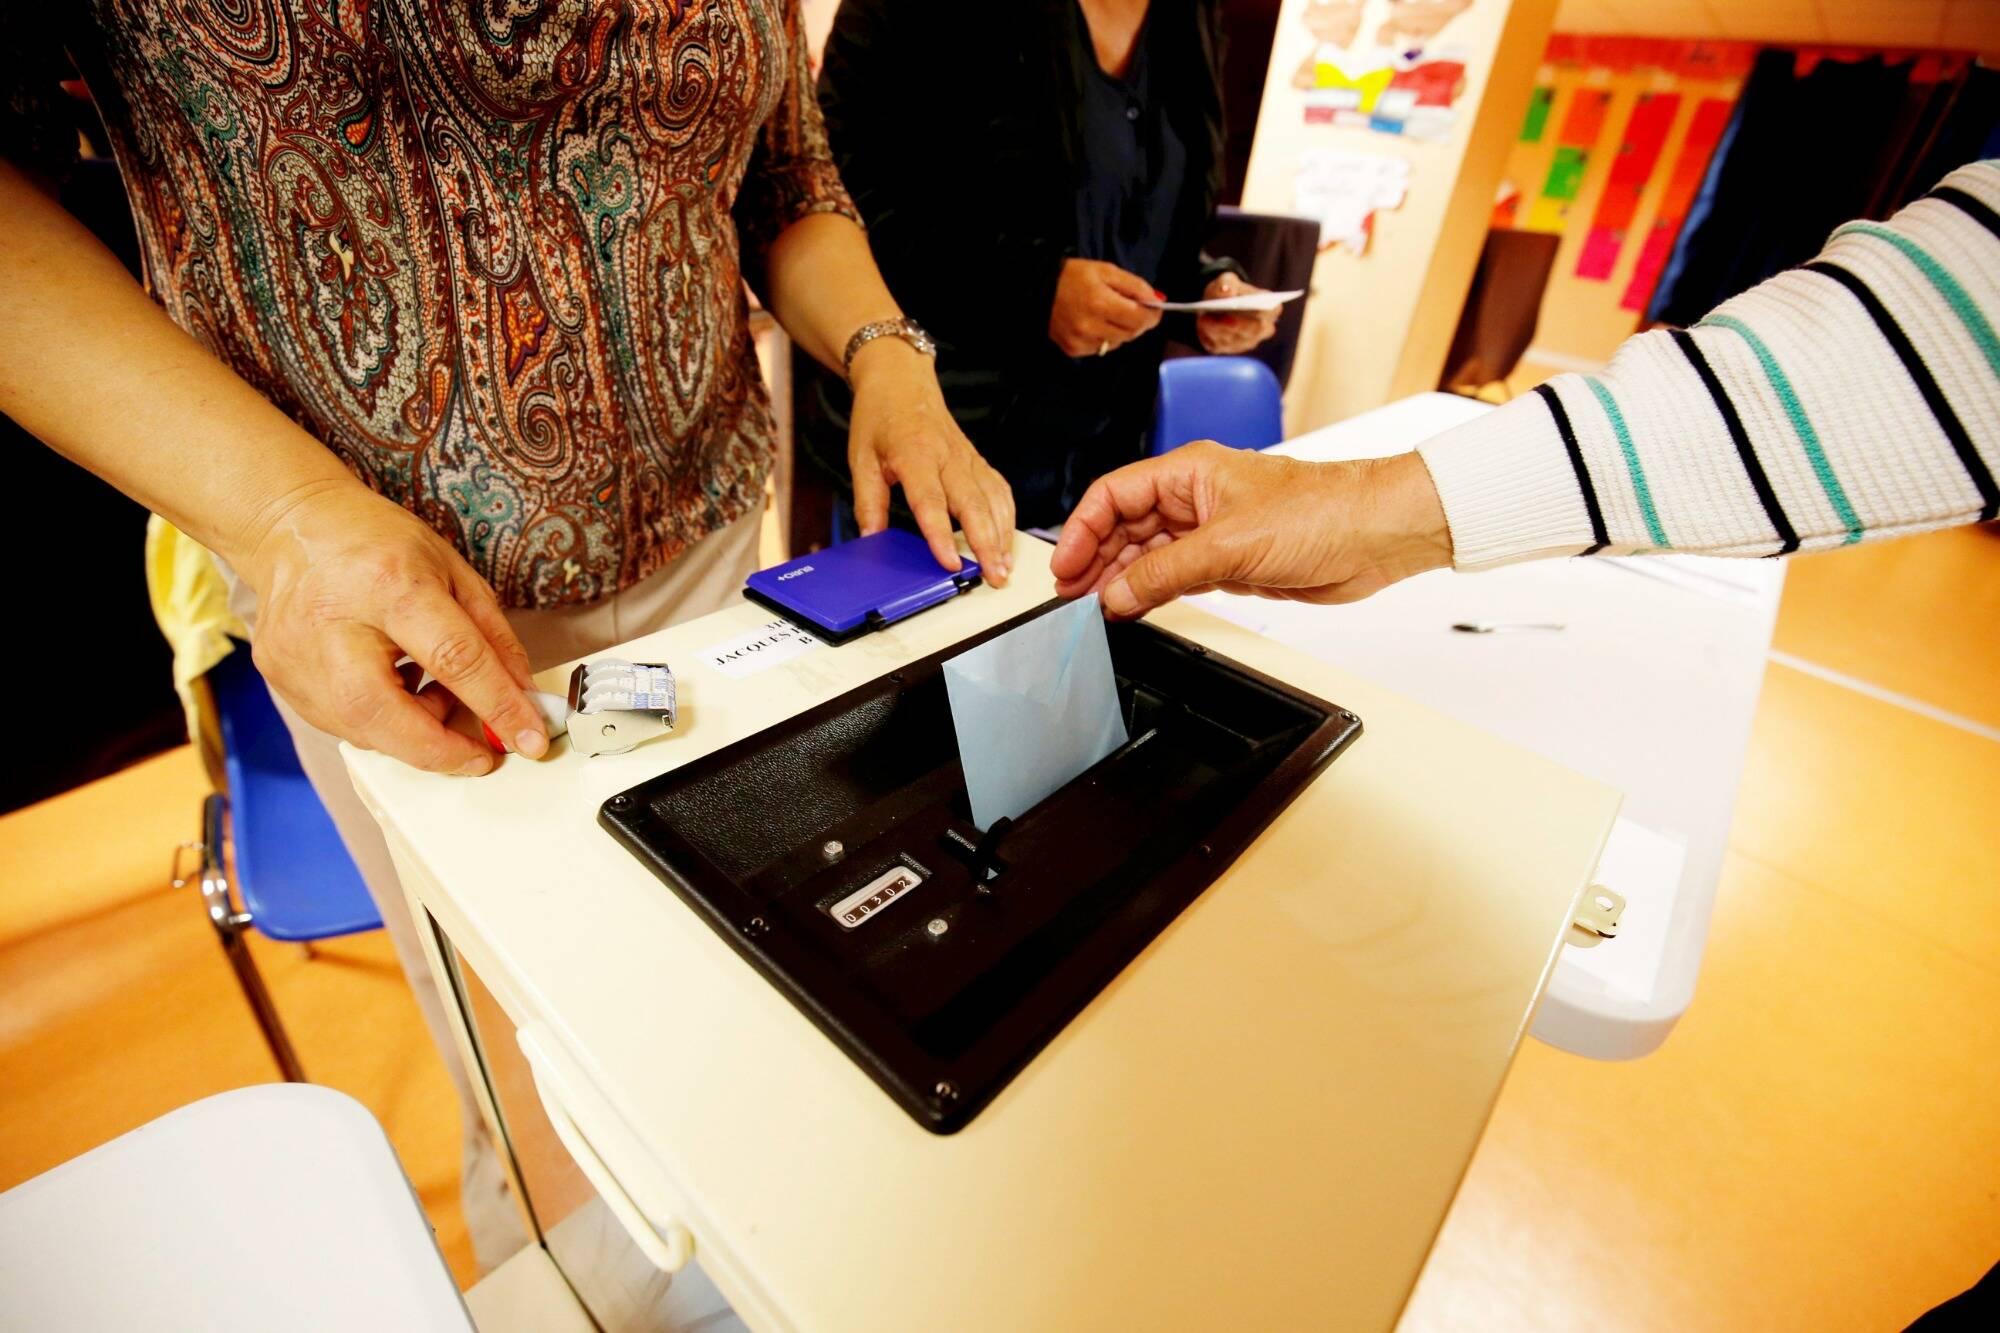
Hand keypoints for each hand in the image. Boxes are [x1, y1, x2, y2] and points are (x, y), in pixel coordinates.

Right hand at [240, 479, 546, 775]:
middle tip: (480, 755)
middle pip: (385, 713)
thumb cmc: (377, 543)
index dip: (498, 706)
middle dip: (441, 750)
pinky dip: (381, 722)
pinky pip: (340, 723)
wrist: (291, 527)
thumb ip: (493, 638)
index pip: (453, 659)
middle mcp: (333, 623)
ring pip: (361, 729)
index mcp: (388, 584)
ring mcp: (296, 655)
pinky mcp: (278, 677)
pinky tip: (395, 688)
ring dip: (413, 733)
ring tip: (434, 696)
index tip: (529, 739)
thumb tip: (523, 697)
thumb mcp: (454, 572)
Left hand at [847, 339, 1015, 583]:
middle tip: (994, 577)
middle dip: (987, 544)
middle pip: (974, 504)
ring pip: (994, 499)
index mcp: (914, 453)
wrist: (900, 380)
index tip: (950, 563)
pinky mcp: (977, 459)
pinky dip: (1007, 516)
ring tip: (1004, 567)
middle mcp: (947, 455)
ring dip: (1003, 535)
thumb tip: (871, 540)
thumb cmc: (879, 418)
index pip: (930, 500)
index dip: (940, 534)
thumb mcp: (860, 459)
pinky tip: (1007, 540)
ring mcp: (967, 457)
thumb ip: (867, 502)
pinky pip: (999, 489)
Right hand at [1048, 258, 1163, 357]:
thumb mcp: (1106, 271)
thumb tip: (1157, 300)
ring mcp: (1081, 341)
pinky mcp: (1074, 350)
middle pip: (1131, 333)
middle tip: (1134, 309)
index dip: (1152, 315)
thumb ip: (1135, 286)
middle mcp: (1091, 326)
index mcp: (1100, 303)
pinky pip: (1102, 348)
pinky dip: (1105, 338)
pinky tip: (1095, 324)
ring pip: (1118, 343)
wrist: (1038, 289)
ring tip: (1109, 314)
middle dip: (1138, 322)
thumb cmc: (1074, 276)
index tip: (1155, 308)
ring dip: (1121, 330)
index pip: (1139, 319)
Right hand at [1050, 441, 1451, 617]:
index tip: (1065, 568)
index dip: (1082, 530)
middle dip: (1095, 560)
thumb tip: (1115, 594)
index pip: (1114, 495)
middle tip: (1071, 597)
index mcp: (1189, 472)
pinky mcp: (1229, 563)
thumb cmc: (1322, 512)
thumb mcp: (1229, 544)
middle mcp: (1195, 498)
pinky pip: (1174, 577)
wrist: (1377, 534)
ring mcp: (1211, 532)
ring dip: (1120, 581)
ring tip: (1094, 610)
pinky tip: (1131, 609)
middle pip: (1125, 527)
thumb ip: (1164, 572)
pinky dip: (1150, 594)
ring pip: (1147, 555)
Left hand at [1195, 272, 1279, 355]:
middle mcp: (1263, 330)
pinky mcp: (1229, 349)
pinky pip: (1220, 345)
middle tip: (1225, 318)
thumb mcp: (1227, 280)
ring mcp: (1247, 342)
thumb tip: (1226, 292)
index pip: (1270, 311)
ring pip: (1233, 339)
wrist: (1216, 305)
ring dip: (1219, 328)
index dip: (1261, 310)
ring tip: (1206, 318)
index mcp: (1270, 309)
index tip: (1251, 305)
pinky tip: (1203, 323)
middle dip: (1238, 324)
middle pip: (1252, 330)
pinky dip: (1209, 333)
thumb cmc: (1228, 291)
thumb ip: (1227, 282)